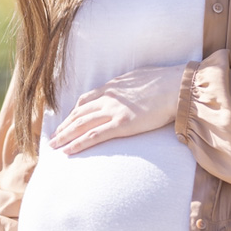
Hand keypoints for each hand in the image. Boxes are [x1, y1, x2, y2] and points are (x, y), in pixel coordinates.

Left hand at [49, 64, 184, 154]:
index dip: (73, 112)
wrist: (177, 88)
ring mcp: (113, 111)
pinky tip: (68, 151)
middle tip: (53, 137)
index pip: (86, 100)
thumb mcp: (140, 79)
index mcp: (112, 87)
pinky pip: (93, 136)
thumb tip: (129, 90)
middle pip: (78, 113)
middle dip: (64, 126)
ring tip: (54, 145)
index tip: (66, 120)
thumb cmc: (165, 83)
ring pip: (80, 125)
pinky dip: (78, 144)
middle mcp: (108, 98)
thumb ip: (129, 87)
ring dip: (65, 136)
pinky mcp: (121, 124)